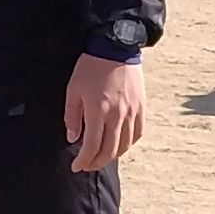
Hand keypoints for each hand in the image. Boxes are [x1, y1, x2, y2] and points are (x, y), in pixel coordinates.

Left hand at [63, 51, 145, 173]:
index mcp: (98, 111)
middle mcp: (117, 115)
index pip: (92, 146)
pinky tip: (119, 145)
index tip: (76, 166)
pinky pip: (138, 133)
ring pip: (124, 145)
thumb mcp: (73, 90)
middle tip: (87, 166)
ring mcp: (132, 112)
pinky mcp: (142, 107)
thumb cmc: (90, 68)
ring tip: (101, 158)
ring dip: (112, 156)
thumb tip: (73, 139)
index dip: (84, 161)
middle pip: (109, 151)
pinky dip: (128, 144)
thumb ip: (72, 117)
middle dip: (96, 163)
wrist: (116, 47)